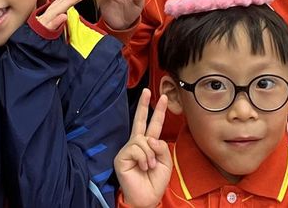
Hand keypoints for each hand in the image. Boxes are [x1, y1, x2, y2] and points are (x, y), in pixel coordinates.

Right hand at [36, 0, 87, 33]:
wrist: (26, 45)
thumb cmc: (41, 34)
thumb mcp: (51, 24)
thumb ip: (59, 18)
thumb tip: (68, 15)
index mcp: (51, 13)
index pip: (62, 0)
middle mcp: (48, 14)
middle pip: (60, 2)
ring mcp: (45, 22)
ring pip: (57, 11)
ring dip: (69, 2)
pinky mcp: (43, 31)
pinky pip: (50, 25)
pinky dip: (57, 21)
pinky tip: (64, 16)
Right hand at [114, 88, 171, 207]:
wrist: (147, 198)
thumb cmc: (155, 182)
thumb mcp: (166, 162)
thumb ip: (161, 147)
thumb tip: (150, 138)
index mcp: (149, 145)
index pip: (153, 125)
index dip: (158, 111)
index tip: (163, 97)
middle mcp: (137, 144)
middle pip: (139, 120)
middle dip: (143, 105)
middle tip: (146, 90)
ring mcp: (128, 149)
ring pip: (143, 139)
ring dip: (150, 155)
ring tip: (149, 167)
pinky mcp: (121, 157)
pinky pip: (136, 148)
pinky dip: (143, 158)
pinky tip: (142, 167)